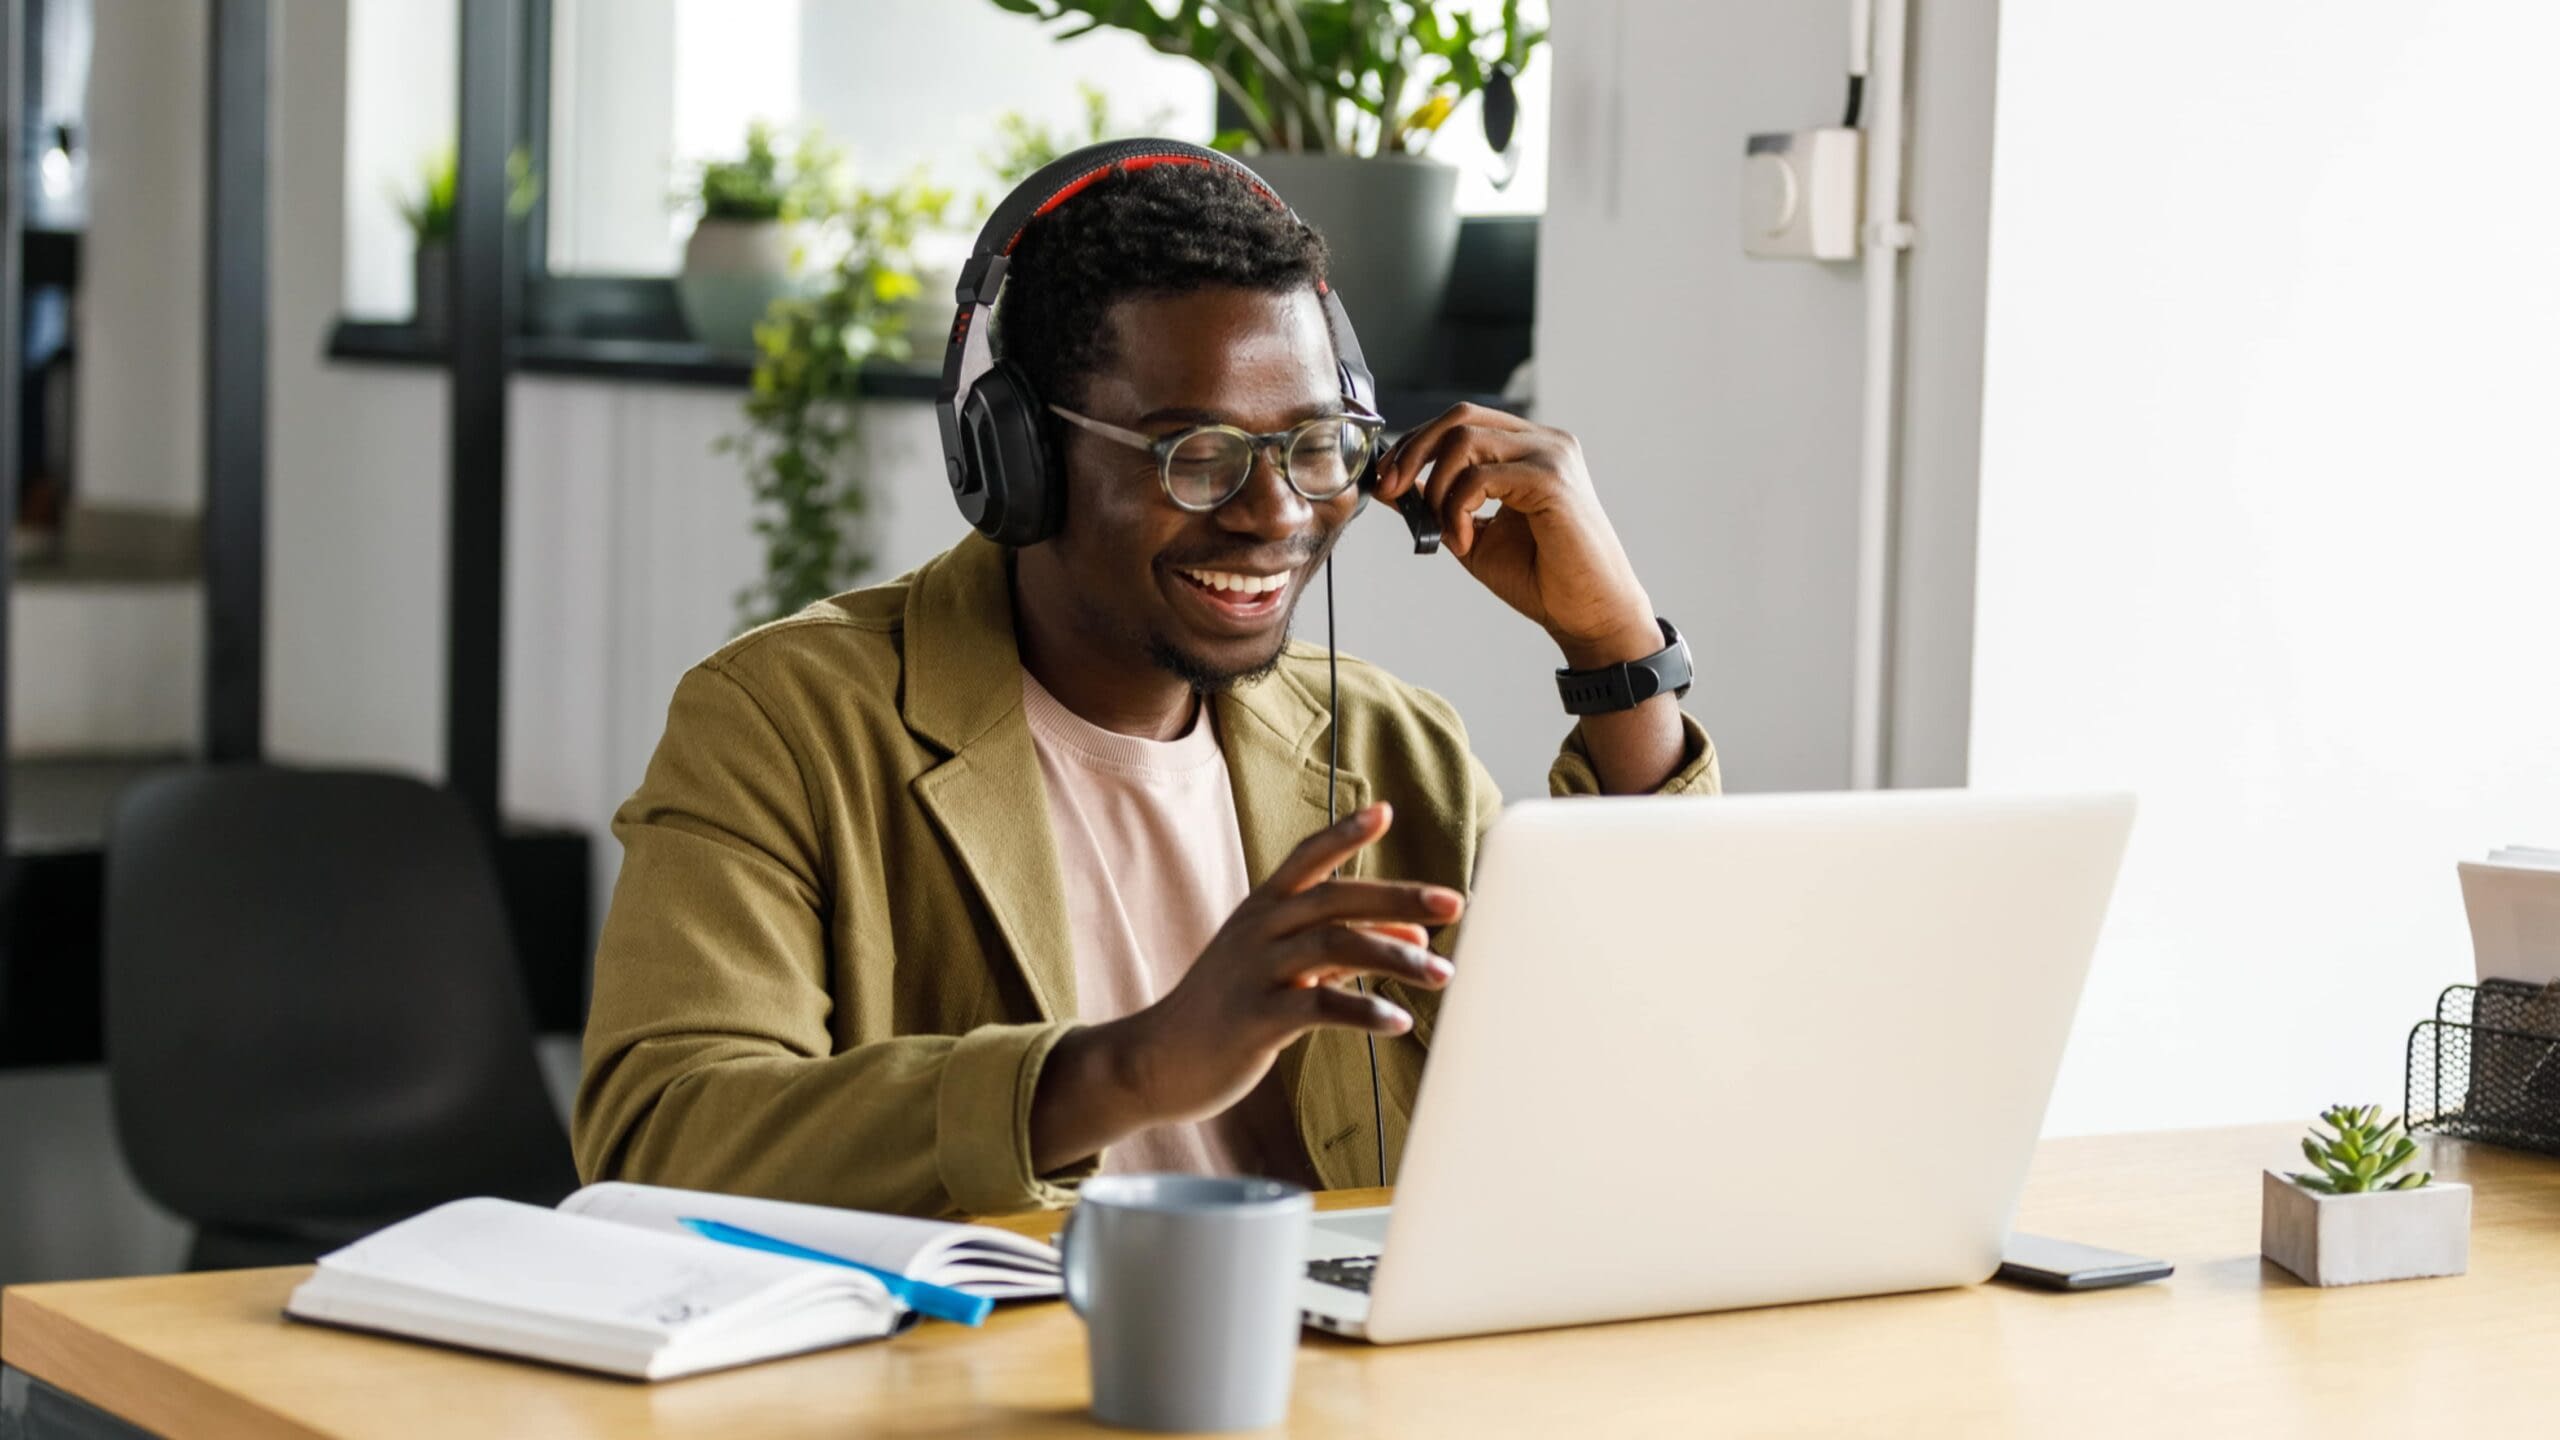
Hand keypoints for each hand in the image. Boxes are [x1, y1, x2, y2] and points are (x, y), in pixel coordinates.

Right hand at [1031, 804, 1461, 1167]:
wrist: (1159, 1060)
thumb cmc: (1229, 1009)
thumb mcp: (1284, 967)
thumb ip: (1345, 949)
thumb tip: (1416, 936)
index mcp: (1262, 909)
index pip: (1306, 858)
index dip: (1345, 834)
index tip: (1386, 812)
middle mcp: (1258, 930)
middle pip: (1335, 898)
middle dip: (1398, 897)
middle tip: (1454, 903)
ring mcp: (1255, 972)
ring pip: (1333, 946)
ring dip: (1395, 956)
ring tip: (1443, 974)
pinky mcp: (1256, 1018)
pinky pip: (1318, 1006)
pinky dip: (1364, 1010)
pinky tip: (1398, 1021)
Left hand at [1372, 403, 1660, 667]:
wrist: (1588, 615)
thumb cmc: (1540, 578)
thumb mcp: (1471, 533)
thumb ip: (1437, 504)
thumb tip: (1389, 485)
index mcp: (1528, 448)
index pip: (1461, 421)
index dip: (1415, 444)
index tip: (1387, 481)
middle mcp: (1543, 442)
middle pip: (1460, 417)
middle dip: (1412, 451)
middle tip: (1390, 490)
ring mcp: (1551, 455)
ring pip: (1464, 440)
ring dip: (1436, 487)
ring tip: (1446, 530)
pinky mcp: (1552, 480)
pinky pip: (1480, 477)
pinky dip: (1457, 508)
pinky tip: (1466, 541)